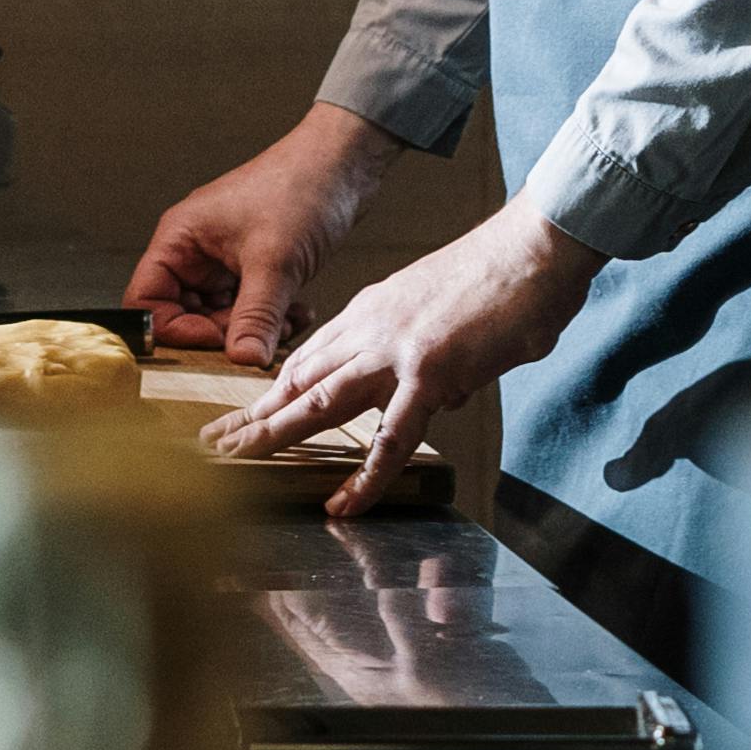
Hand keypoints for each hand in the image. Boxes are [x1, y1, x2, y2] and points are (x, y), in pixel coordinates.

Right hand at [125, 104, 402, 372]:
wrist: (345, 163)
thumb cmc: (301, 187)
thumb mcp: (275, 261)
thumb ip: (256, 316)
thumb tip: (243, 361)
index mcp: (180, 239)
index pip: (145, 302)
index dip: (173, 330)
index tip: (215, 343)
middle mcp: (196, 251)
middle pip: (184, 316)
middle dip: (222, 336)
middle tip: (258, 342)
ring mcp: (225, 259)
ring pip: (222, 316)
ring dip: (254, 330)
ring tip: (288, 324)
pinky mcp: (254, 266)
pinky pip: (250, 307)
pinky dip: (272, 318)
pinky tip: (300, 312)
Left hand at [215, 201, 596, 516]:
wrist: (536, 246)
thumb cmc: (504, 276)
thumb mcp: (444, 311)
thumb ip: (430, 352)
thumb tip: (440, 394)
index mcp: (374, 309)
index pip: (309, 355)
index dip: (274, 388)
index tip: (248, 412)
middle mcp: (372, 326)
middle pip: (299, 377)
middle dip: (253, 413)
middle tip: (214, 442)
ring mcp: (396, 349)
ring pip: (321, 401)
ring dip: (275, 434)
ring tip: (238, 463)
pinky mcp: (430, 371)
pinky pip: (390, 437)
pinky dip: (365, 476)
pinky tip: (344, 503)